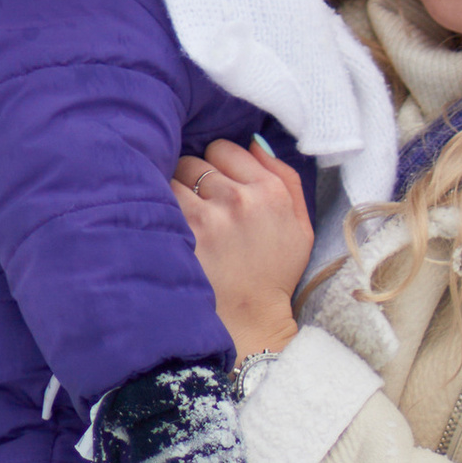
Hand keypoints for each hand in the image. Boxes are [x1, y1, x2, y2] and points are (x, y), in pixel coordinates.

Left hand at [171, 137, 310, 358]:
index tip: (220, 188)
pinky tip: (171, 230)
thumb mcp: (299, 225)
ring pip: (175, 177)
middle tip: (202, 206)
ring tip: (187, 219)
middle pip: (197, 160)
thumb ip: (285, 176)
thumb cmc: (273, 273)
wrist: (250, 321)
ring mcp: (210, 216)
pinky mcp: (184, 234)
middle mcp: (241, 198)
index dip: (219, 166)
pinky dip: (162, 211)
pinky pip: (161, 199)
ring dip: (177, 193)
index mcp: (272, 192)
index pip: (226, 148)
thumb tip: (254, 141)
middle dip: (196, 178)